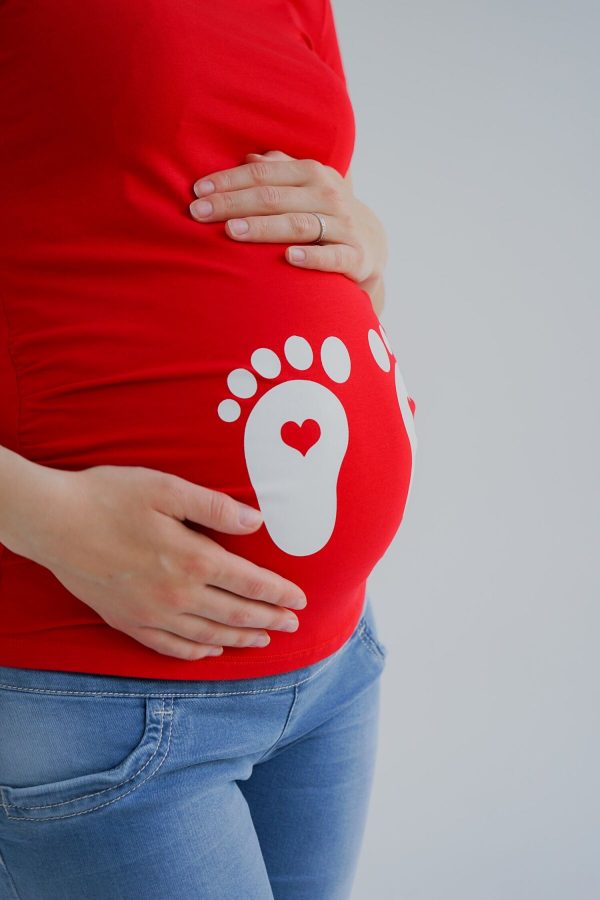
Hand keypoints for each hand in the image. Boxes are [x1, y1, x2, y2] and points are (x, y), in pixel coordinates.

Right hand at [25, 465, 306, 660]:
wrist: (53, 522)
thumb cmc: (110, 497)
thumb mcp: (167, 489)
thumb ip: (215, 507)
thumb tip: (257, 521)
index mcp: (192, 559)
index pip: (249, 582)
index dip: (278, 593)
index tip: (300, 600)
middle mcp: (176, 594)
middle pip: (235, 613)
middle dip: (269, 620)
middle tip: (293, 626)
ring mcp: (150, 613)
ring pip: (207, 635)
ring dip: (240, 639)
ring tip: (262, 641)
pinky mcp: (127, 621)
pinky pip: (169, 647)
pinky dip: (196, 653)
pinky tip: (210, 651)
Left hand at [189, 149, 388, 312]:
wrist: (370, 244)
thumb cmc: (323, 212)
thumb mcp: (304, 186)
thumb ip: (278, 170)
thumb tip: (247, 157)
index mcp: (310, 173)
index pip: (262, 174)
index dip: (228, 181)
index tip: (197, 191)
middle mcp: (327, 195)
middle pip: (273, 197)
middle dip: (233, 204)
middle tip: (198, 213)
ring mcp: (343, 226)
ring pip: (298, 224)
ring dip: (263, 228)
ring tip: (231, 231)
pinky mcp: (355, 256)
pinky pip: (331, 257)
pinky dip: (311, 257)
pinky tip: (288, 258)